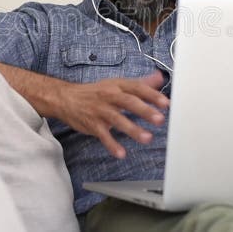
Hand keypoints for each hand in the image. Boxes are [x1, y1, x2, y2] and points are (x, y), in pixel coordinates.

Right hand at [53, 72, 169, 158]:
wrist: (66, 98)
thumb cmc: (96, 92)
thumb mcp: (118, 84)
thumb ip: (141, 83)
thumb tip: (160, 78)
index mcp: (118, 85)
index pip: (137, 88)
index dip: (152, 95)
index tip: (166, 103)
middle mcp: (110, 96)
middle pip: (129, 102)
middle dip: (145, 111)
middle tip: (160, 119)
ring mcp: (100, 110)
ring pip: (117, 119)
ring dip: (132, 129)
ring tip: (147, 138)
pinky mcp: (92, 124)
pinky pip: (103, 135)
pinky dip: (111, 144)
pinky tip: (121, 153)